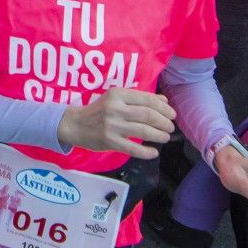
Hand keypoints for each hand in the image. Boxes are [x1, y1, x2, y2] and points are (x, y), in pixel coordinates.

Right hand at [56, 87, 175, 157]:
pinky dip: (146, 152)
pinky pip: (133, 148)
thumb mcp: (116, 99)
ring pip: (143, 130)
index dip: (163, 108)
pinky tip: (154, 152)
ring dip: (159, 135)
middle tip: (170, 127)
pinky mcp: (109, 141)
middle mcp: (115, 108)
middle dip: (164, 122)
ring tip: (165, 137)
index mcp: (118, 94)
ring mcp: (112, 125)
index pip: (147, 99)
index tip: (172, 114)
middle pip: (147, 115)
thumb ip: (139, 99)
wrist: (74, 124)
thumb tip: (164, 101)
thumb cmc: (98, 111)